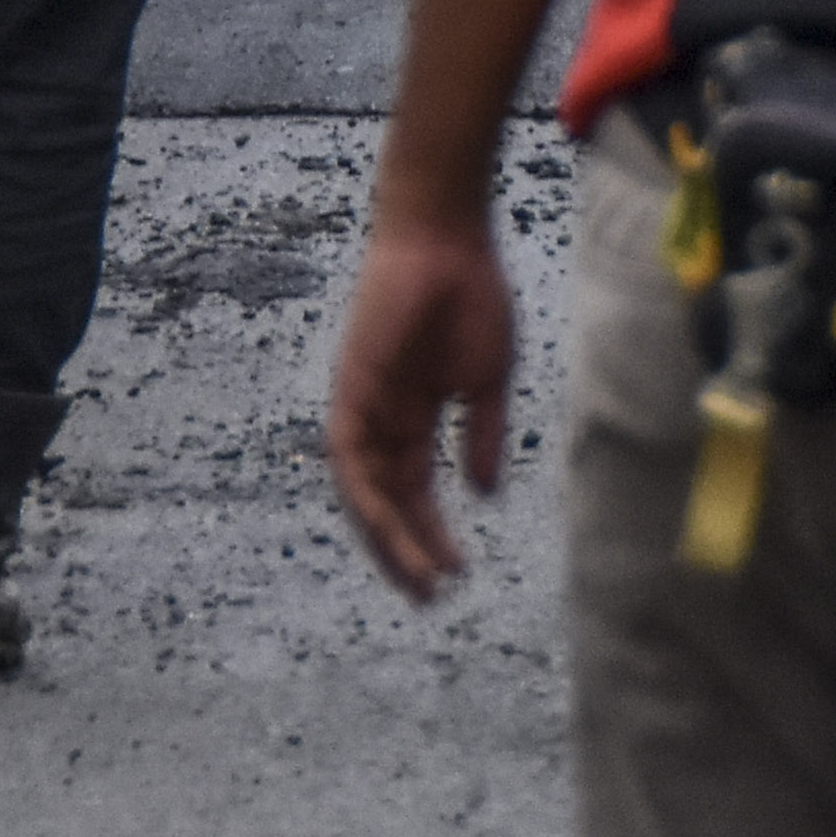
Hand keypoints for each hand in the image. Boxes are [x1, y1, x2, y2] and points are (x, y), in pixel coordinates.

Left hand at [327, 214, 522, 601]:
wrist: (445, 239)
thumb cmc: (470, 296)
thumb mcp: (486, 380)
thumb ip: (482, 436)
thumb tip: (485, 494)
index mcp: (414, 418)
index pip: (415, 492)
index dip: (432, 535)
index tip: (456, 574)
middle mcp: (381, 421)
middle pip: (385, 504)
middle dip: (405, 552)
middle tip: (431, 597)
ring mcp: (362, 409)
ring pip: (365, 494)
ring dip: (388, 540)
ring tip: (419, 578)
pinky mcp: (349, 393)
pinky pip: (350, 462)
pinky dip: (369, 499)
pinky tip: (396, 528)